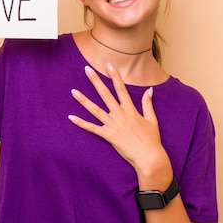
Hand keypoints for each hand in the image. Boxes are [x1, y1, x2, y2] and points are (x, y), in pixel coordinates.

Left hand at [68, 63, 171, 181]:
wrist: (149, 157)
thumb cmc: (151, 139)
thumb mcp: (152, 119)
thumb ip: (147, 104)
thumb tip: (149, 90)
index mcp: (130, 110)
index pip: (121, 89)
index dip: (115, 76)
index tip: (109, 65)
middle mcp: (120, 115)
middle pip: (105, 94)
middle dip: (96, 81)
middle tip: (87, 69)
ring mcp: (113, 125)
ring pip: (95, 110)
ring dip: (83, 100)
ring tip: (73, 91)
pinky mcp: (108, 136)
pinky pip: (92, 128)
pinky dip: (81, 123)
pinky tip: (71, 117)